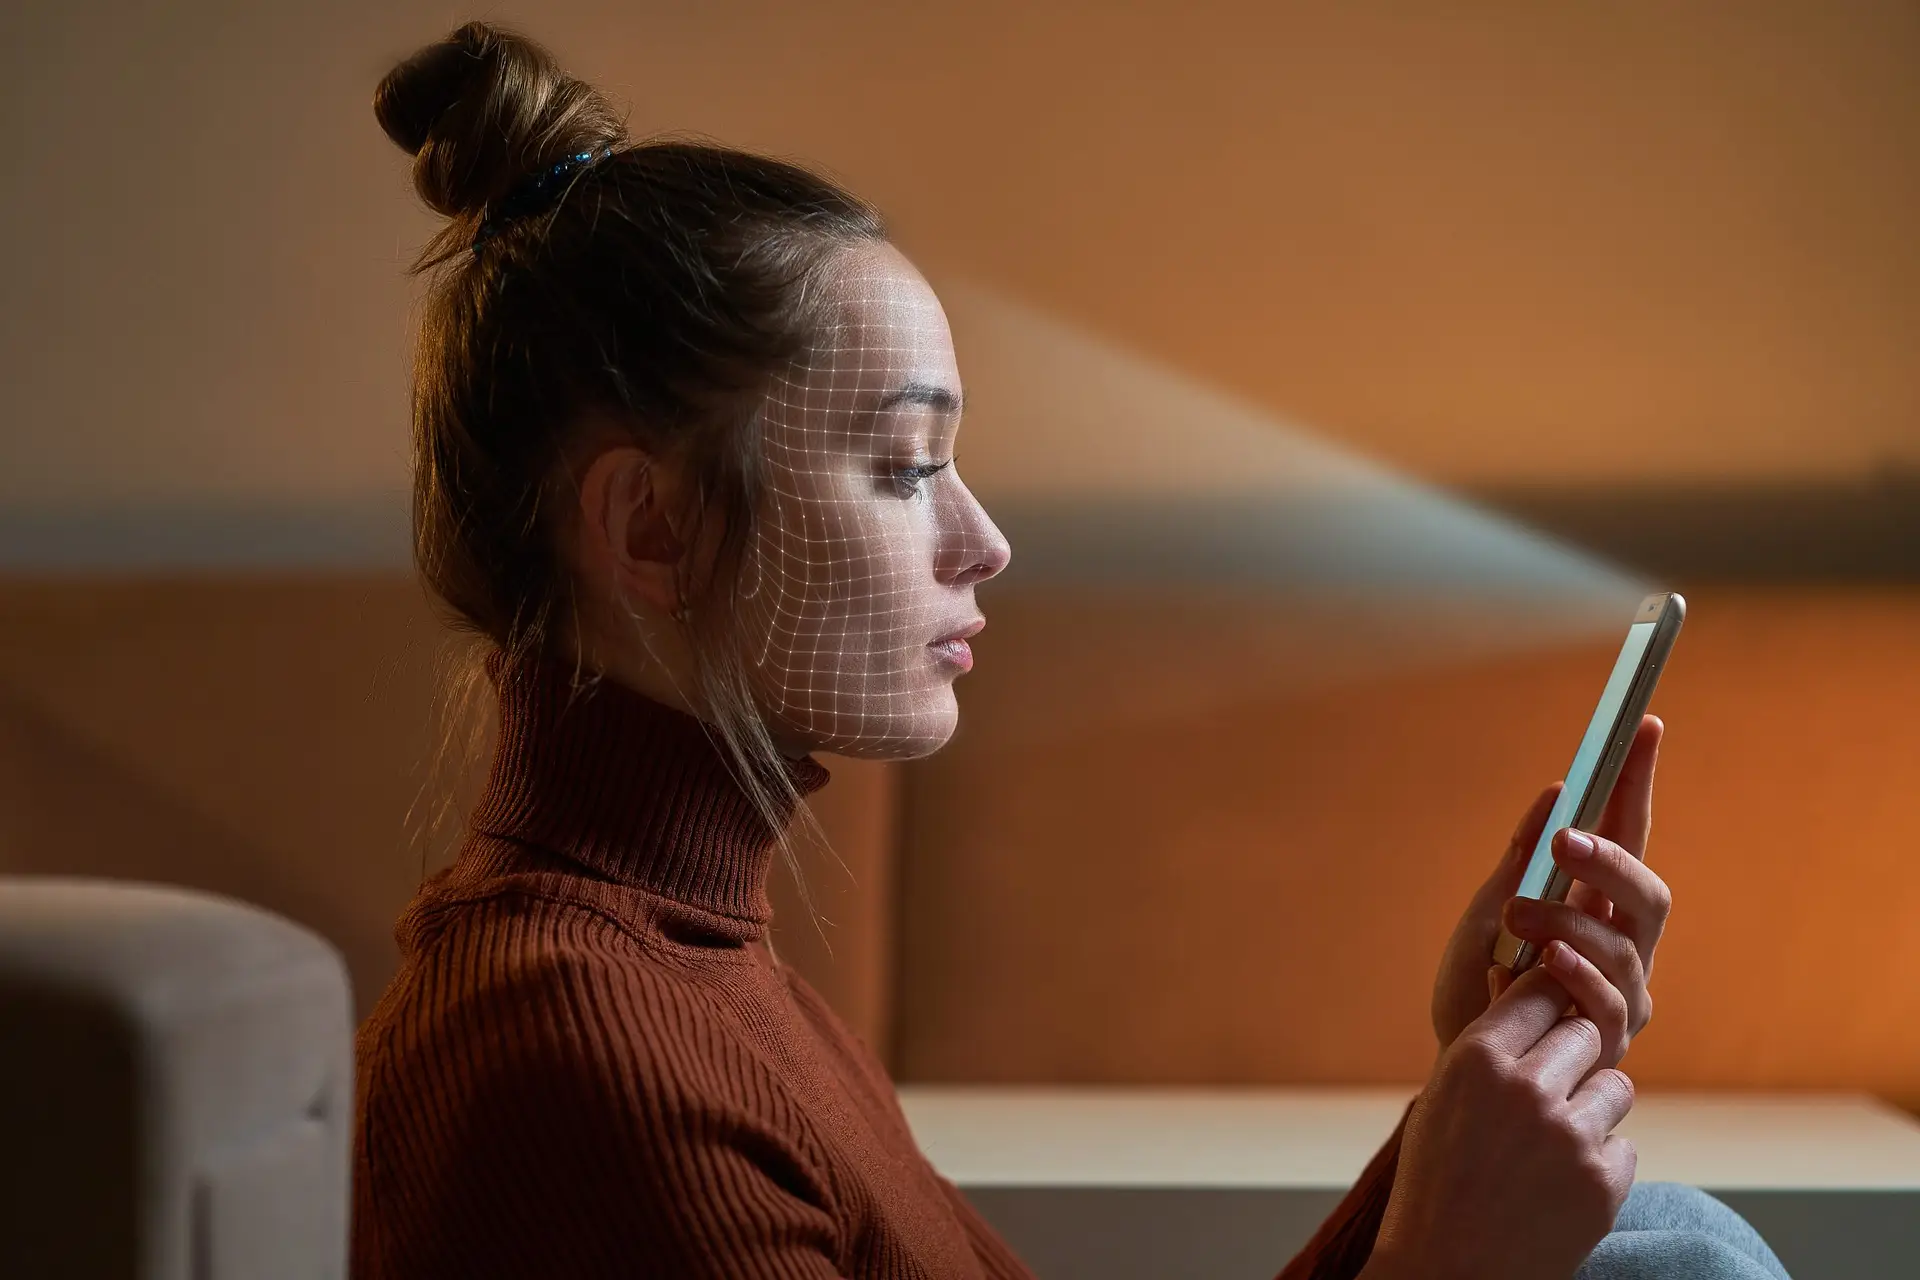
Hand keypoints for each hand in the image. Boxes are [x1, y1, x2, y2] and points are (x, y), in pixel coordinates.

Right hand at [1372, 959, 1638, 1279]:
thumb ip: (1490, 1043)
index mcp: (1476, 1059)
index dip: (1549, 999)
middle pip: (1585, 1032)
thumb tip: (1524, 974)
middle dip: (1573, 1056)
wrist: (1448, 1272)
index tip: (1550, 1010)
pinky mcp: (1603, 1183)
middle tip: (1548, 1089)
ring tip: (1554, 1142)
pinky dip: (1600, 1161)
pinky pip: (1624, 1145)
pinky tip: (1560, 1184)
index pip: (1540, 990)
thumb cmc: (1436, 1180)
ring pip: (1616, 1087)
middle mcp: (1526, 1088)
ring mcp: (1569, 1137)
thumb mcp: (1444, 1098)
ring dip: (1594, 1106)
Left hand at [1431, 715, 1668, 1069]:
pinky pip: (1608, 1000)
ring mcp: (1622, 994)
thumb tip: (1557, 793)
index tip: (1641, 726)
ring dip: (1568, 919)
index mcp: (1595, 908)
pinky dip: (1577, 971)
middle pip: (1646, 892)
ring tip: (1515, 916)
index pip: (1627, 835)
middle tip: (1563, 841)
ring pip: (1623, 943)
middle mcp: (1622, 948)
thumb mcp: (1485, 915)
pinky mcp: (1607, 1040)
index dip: (1636, 783)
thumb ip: (1519, 863)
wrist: (1458, 1069)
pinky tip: (1547, 957)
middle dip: (1610, 860)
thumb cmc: (1474, 992)